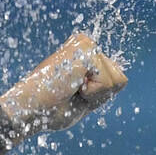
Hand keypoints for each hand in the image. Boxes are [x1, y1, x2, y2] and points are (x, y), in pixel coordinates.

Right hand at [0, 31, 127, 134]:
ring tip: (70, 88)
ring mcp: (86, 44)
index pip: (116, 81)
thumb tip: (122, 77)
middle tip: (71, 93)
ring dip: (95, 94)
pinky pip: (108, 83)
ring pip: (115, 80)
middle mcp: (86, 44)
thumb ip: (102, 88)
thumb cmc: (52, 109)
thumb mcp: (85, 99)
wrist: (33, 110)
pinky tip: (71, 85)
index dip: (98, 98)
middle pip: (119, 79)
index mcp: (85, 55)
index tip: (73, 96)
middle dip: (99, 95)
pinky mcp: (86, 48)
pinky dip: (92, 93)